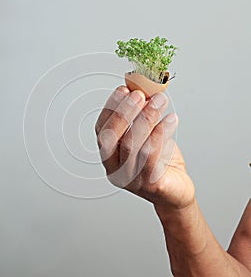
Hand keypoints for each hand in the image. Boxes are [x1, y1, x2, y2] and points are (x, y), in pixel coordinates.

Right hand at [95, 85, 194, 209]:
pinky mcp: (149, 185)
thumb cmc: (160, 162)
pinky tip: (170, 119)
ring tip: (160, 101)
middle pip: (111, 137)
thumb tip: (140, 87)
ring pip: (131, 144)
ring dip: (146, 117)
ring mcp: (130, 178)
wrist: (176, 191)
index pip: (101, 129)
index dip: (111, 108)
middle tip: (140, 93)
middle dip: (125, 111)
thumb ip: (141, 115)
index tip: (123, 89)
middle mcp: (115, 168)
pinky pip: (151, 156)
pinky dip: (161, 133)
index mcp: (110, 155)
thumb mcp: (147, 134)